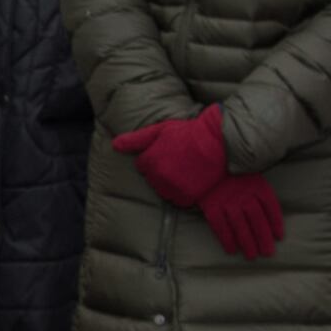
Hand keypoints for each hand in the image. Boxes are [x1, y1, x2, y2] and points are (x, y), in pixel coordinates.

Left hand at [111, 106, 225, 207]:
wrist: (216, 141)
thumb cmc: (188, 132)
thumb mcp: (159, 130)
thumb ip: (135, 140)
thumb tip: (114, 145)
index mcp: (149, 160)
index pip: (141, 166)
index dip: (153, 158)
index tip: (166, 151)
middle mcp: (157, 176)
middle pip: (152, 180)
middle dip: (161, 171)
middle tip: (178, 160)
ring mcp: (172, 187)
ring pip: (164, 191)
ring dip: (171, 184)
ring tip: (185, 170)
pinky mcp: (186, 196)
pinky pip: (178, 200)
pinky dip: (183, 194)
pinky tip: (191, 181)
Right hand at [198, 172, 285, 260]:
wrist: (203, 165)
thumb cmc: (230, 174)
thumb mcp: (249, 174)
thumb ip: (259, 191)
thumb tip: (270, 215)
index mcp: (255, 184)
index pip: (270, 205)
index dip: (276, 222)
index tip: (279, 237)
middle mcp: (242, 193)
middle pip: (256, 218)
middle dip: (263, 237)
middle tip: (268, 253)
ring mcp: (226, 201)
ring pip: (240, 225)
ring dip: (247, 242)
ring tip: (252, 256)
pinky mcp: (211, 207)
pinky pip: (220, 226)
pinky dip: (226, 239)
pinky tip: (232, 250)